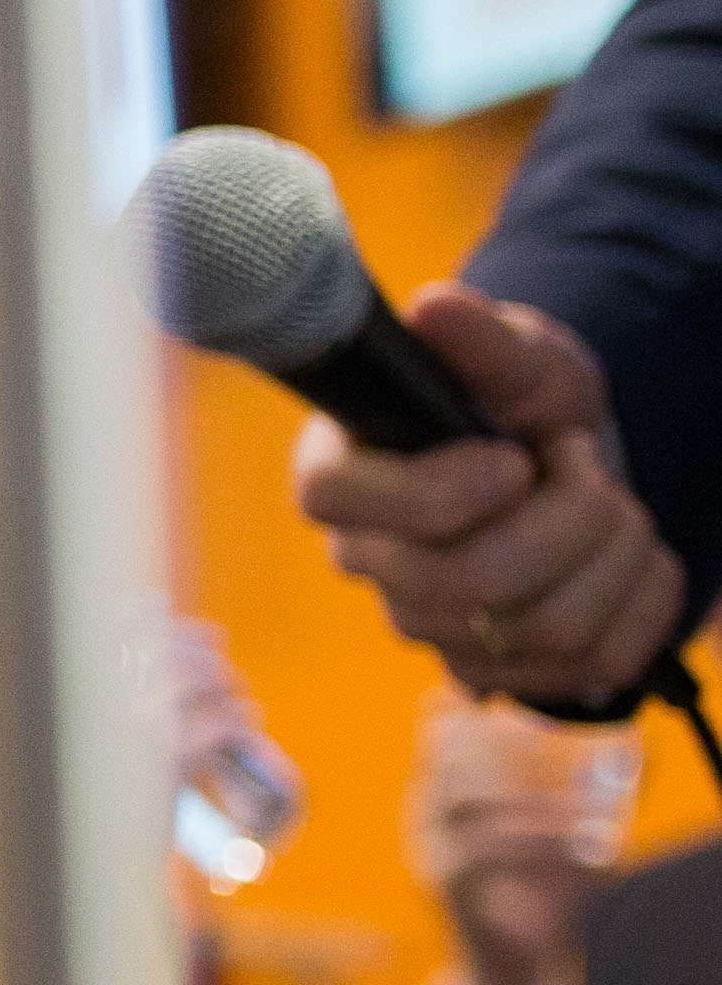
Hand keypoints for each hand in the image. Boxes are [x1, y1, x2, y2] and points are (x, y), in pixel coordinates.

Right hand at [297, 285, 692, 706]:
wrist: (563, 465)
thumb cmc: (518, 404)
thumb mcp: (512, 354)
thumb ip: (478, 335)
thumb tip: (434, 309)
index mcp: (341, 480)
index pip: (348, 510)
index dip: (448, 490)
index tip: (515, 456)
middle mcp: (372, 565)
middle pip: (472, 581)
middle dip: (572, 517)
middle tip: (587, 468)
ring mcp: (433, 630)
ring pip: (547, 630)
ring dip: (617, 554)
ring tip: (615, 507)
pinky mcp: (500, 674)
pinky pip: (596, 666)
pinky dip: (644, 604)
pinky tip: (631, 559)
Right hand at [404, 690, 622, 984]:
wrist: (525, 971)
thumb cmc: (546, 897)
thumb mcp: (568, 834)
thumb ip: (583, 791)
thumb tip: (630, 748)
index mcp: (446, 790)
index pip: (438, 729)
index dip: (477, 709)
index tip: (529, 712)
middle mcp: (425, 811)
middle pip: (447, 753)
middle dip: (515, 748)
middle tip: (576, 763)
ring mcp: (428, 846)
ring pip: (469, 796)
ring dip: (543, 801)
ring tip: (602, 817)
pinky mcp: (445, 883)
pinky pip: (485, 849)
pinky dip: (543, 844)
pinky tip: (587, 851)